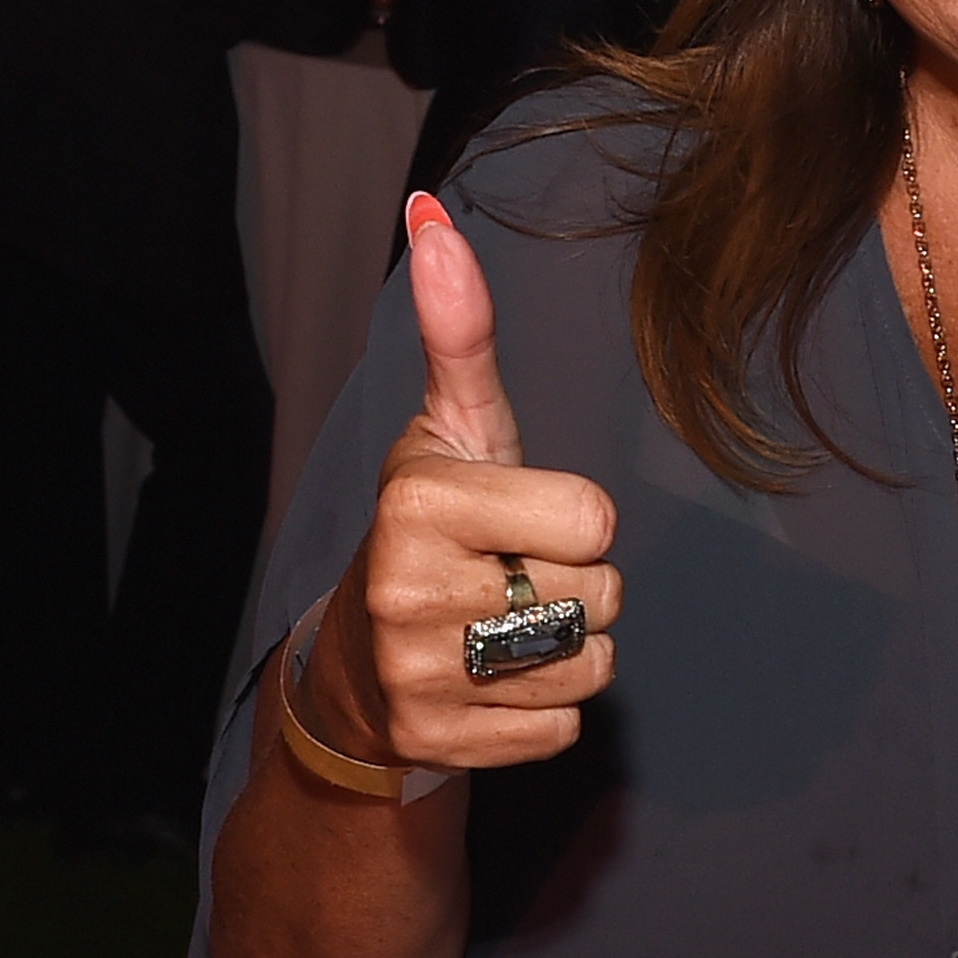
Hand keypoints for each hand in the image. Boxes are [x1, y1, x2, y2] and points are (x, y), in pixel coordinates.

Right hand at [294, 192, 620, 774]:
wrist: (356, 667)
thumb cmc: (430, 528)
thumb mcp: (448, 427)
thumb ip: (458, 328)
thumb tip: (434, 211)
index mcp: (418, 501)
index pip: (593, 517)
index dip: (573, 519)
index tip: (516, 521)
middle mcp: (408, 591)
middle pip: (601, 592)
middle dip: (575, 583)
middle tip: (508, 577)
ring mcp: (420, 678)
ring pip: (591, 663)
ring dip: (570, 648)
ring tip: (505, 629)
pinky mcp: (441, 746)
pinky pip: (565, 725)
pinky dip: (546, 710)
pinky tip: (494, 685)